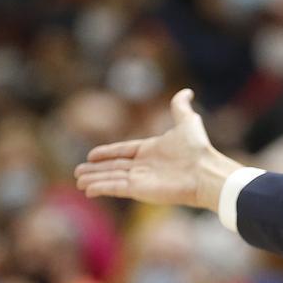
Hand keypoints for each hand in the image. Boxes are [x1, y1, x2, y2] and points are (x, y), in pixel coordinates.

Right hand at [74, 89, 243, 210]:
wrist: (204, 171)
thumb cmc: (197, 149)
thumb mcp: (187, 122)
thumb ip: (180, 107)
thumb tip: (186, 91)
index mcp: (150, 150)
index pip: (123, 151)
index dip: (107, 153)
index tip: (91, 155)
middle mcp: (144, 166)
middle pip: (113, 167)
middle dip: (95, 169)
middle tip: (78, 171)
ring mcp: (141, 180)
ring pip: (111, 178)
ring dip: (94, 179)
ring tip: (78, 181)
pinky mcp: (139, 191)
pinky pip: (115, 188)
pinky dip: (101, 188)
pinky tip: (87, 189)